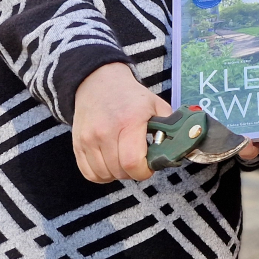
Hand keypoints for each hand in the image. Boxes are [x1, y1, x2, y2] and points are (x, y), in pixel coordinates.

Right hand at [72, 62, 170, 182]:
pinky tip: (111, 164)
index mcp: (129, 121)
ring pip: (104, 175)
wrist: (98, 83)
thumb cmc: (130, 96)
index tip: (149, 167)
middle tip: (139, 161)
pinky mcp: (77, 144)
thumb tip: (180, 147)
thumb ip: (169, 127)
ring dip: (118, 174)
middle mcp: (105, 132)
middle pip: (119, 171)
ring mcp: (88, 139)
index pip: (132, 161)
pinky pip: (89, 173)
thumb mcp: (156, 105)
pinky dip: (102, 175)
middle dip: (133, 172)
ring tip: (124, 160)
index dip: (143, 171)